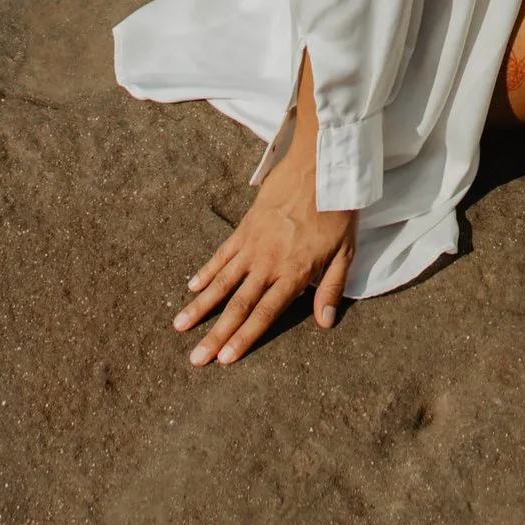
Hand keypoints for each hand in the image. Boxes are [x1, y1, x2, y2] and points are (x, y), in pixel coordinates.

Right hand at [173, 161, 355, 367]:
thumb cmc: (337, 209)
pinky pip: (222, 254)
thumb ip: (332, 288)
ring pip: (222, 281)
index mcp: (294, 273)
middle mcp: (268, 263)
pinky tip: (192, 287)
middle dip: (215, 334)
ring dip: (200, 306)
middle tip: (195, 358)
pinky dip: (206, 271)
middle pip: (238, 305)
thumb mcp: (345, 251)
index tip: (224, 359)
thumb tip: (325, 323)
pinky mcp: (245, 227)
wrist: (319, 165)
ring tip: (179, 326)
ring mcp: (253, 245)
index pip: (265, 313)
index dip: (244, 337)